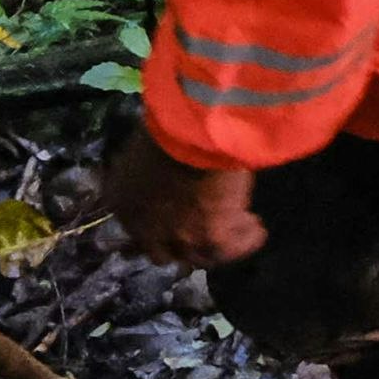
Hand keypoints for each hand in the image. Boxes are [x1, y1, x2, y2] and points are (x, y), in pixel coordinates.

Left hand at [98, 128, 267, 267]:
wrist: (195, 130)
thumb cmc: (166, 123)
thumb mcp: (143, 144)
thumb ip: (146, 163)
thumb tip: (158, 162)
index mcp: (120, 202)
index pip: (132, 225)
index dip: (154, 222)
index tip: (171, 215)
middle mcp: (143, 229)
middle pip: (161, 252)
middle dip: (179, 243)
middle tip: (199, 228)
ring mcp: (178, 238)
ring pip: (199, 255)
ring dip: (216, 242)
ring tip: (240, 224)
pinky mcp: (212, 238)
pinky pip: (231, 249)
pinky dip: (246, 239)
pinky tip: (258, 229)